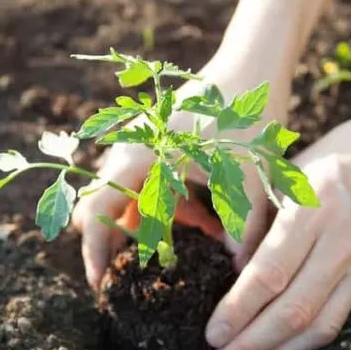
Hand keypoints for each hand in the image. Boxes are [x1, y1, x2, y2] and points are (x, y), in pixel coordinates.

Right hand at [71, 52, 292, 287]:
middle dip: (121, 244)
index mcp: (137, 159)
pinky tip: (204, 218)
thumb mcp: (245, 179)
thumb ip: (240, 230)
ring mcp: (141, 143)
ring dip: (151, 224)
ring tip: (186, 245)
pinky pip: (149, 182)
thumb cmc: (245, 117)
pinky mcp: (158, 140)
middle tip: (138, 278)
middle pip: (106, 208)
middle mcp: (129, 150)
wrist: (256, 62)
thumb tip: (240, 275)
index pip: (96, 215)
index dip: (94, 255)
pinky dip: (167, 205)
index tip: (101, 287)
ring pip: (131, 197)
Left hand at [204, 106, 350, 349]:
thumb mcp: (287, 172)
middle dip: (251, 346)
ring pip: (321, 326)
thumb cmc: (336, 156)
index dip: (238, 311)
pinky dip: (308, 338)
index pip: (269, 275)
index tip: (212, 336)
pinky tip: (282, 348)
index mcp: (311, 211)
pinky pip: (342, 316)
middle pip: (293, 311)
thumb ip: (259, 221)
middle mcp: (342, 244)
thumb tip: (235, 272)